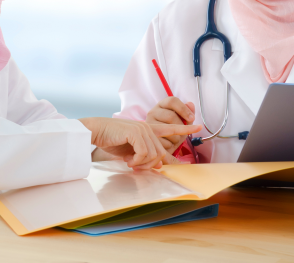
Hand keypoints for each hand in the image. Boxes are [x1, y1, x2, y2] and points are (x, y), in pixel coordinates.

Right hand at [79, 117, 201, 169]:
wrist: (96, 131)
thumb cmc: (111, 140)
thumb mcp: (132, 150)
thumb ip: (146, 154)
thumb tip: (160, 164)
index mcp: (148, 129)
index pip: (171, 128)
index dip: (185, 129)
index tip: (198, 126)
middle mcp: (148, 127)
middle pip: (160, 153)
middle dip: (151, 165)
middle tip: (136, 167)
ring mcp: (143, 129)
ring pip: (153, 155)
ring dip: (141, 164)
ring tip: (130, 163)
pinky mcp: (136, 132)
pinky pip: (144, 153)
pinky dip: (137, 161)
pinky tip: (128, 160)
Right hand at [145, 98, 195, 153]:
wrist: (160, 145)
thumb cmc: (172, 130)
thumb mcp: (181, 120)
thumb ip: (187, 112)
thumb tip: (190, 104)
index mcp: (161, 105)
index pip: (172, 101)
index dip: (183, 109)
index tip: (192, 118)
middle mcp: (153, 112)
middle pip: (171, 116)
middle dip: (182, 127)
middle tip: (184, 133)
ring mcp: (149, 124)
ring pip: (169, 130)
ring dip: (177, 137)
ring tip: (175, 139)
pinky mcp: (149, 138)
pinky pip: (165, 141)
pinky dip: (171, 145)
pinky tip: (169, 144)